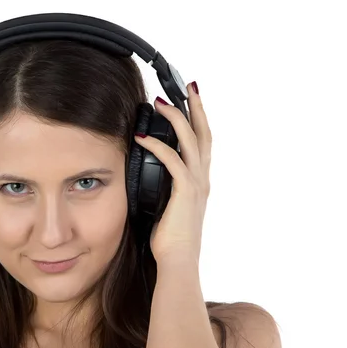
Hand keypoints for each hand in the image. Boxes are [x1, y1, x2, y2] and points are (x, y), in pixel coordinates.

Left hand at [134, 83, 210, 265]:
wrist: (178, 261)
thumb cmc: (170, 238)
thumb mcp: (167, 205)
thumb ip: (164, 187)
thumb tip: (146, 173)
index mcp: (199, 181)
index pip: (202, 142)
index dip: (199, 119)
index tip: (191, 100)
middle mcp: (202, 178)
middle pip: (204, 133)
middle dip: (197, 107)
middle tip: (189, 86)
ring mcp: (196, 184)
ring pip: (191, 140)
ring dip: (176, 118)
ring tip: (161, 103)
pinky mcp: (185, 192)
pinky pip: (173, 161)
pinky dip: (157, 146)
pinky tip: (142, 137)